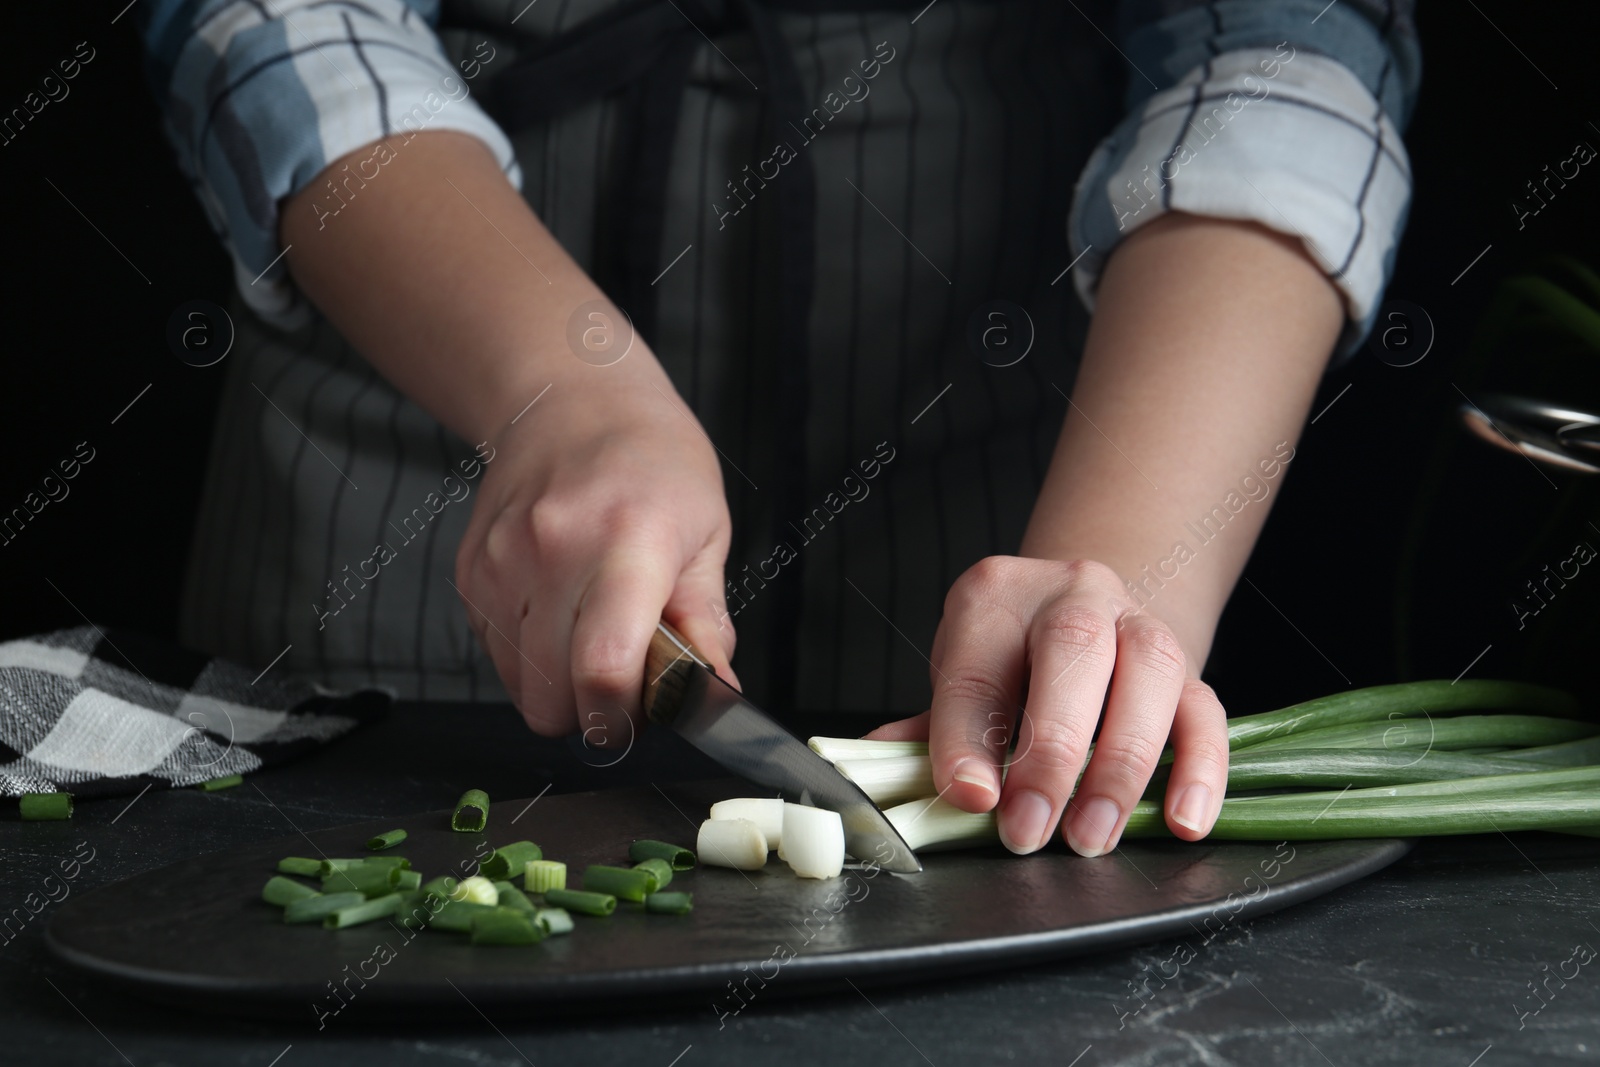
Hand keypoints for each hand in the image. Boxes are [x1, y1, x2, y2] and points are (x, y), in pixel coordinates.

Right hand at [453, 370, 737, 741]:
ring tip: (597, 639)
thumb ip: (707, 622)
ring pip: (522, 688)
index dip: (623, 717)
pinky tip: (563, 614)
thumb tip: (714, 692)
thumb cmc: (653, 461)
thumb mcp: (707, 532)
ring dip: (562, 688)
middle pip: (554, 698)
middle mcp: (553, 553)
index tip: (645, 715)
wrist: (570, 400)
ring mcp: (502, 565)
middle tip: (630, 679)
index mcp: (627, 542)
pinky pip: (499, 657)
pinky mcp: (472, 575)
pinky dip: (533, 658)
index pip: (604, 667)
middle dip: (596, 712)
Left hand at [865, 556, 1227, 855]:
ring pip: (1148, 673)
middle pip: (1071, 652)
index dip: (967, 736)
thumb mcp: (963, 678)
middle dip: (1051, 752)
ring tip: (1091, 837)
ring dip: (1121, 766)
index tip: (968, 798)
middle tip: (1028, 831)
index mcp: (994, 596)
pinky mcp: (1189, 665)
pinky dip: (1199, 769)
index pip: (977, 664)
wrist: (1085, 611)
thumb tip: (881, 785)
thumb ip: (931, 732)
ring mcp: (1137, 621)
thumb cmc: (1011, 658)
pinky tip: (1183, 820)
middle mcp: (1071, 592)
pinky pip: (1206, 709)